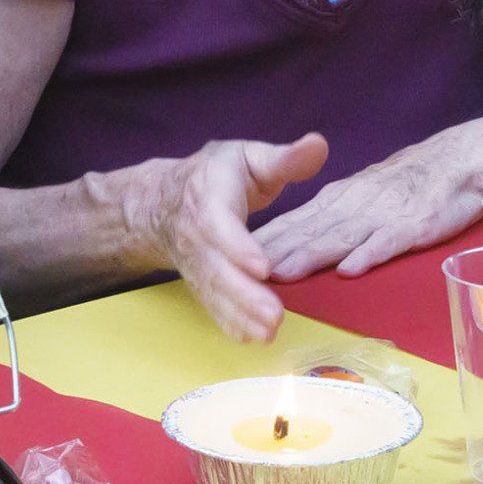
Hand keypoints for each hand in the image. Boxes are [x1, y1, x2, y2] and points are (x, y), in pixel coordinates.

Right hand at [122, 133, 327, 342]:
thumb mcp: (248, 157)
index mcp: (208, 195)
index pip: (217, 222)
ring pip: (212, 290)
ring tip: (269, 331)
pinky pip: (210, 305)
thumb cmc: (217, 175)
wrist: (163, 201)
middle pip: (214, 266)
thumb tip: (319, 145)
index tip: (263, 266)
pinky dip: (229, 323)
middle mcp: (195, 233)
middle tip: (274, 314)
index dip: (237, 246)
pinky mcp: (198, 280)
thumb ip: (285, 158)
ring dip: (238, 314)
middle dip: (242, 293)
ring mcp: (194, 261)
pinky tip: (253, 338)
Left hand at [253, 118, 482, 280]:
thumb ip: (333, 219)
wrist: (460, 160)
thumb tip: (300, 245)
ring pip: (339, 236)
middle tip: (238, 274)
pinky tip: (351, 268)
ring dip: (309, 255)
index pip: (293, 221)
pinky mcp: (414, 224)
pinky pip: (389, 239)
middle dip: (273, 253)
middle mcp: (353, 205)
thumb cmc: (412, 184)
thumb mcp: (363, 196)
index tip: (231, 260)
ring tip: (281, 274)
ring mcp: (382, 214)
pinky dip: (369, 253)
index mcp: (339, 198)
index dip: (264, 241)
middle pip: (306, 231)